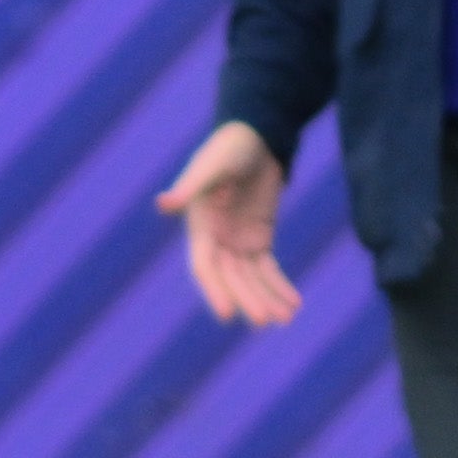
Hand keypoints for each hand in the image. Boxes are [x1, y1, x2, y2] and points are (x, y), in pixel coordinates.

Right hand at [158, 119, 298, 326]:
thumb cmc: (230, 147)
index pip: (204, 265)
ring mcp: (237, 240)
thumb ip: (191, 185)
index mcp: (200, 224)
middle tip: (265, 321)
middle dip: (247, 299)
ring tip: (287, 318)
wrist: (257, 136)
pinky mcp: (259, 237)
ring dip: (266, 298)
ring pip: (251, 278)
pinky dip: (279, 285)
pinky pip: (268, 268)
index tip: (227, 315)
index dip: (214, 290)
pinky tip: (294, 303)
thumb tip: (164, 204)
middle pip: (231, 277)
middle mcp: (216, 237)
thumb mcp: (213, 163)